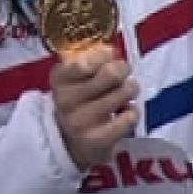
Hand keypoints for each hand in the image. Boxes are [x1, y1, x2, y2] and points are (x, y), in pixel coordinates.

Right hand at [50, 43, 138, 170]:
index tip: (110, 56)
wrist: (71, 143)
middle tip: (123, 73)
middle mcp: (66, 100)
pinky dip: (133, 111)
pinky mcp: (98, 140)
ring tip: (125, 92)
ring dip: (130, 89)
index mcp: (60, 79)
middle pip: (111, 73)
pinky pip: (130, 117)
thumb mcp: (75, 78)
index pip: (85, 60)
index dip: (105, 55)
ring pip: (124, 92)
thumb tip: (113, 51)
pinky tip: (124, 112)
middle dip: (123, 69)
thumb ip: (91, 60)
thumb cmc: (79, 100)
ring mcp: (82, 122)